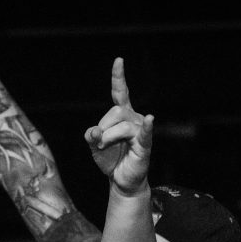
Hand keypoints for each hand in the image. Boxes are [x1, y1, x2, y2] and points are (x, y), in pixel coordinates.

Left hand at [84, 58, 153, 194]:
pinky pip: (144, 133)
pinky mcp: (144, 145)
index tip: (119, 61)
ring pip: (121, 125)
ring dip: (108, 138)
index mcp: (122, 115)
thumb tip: (94, 131)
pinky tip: (149, 118)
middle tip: (100, 143)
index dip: (119, 77)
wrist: (120, 180)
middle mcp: (133, 118)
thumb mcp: (94, 147)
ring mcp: (140, 130)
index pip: (120, 92)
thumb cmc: (110, 160)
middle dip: (103, 127)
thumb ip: (91, 136)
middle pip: (116, 111)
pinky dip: (146, 126)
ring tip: (105, 148)